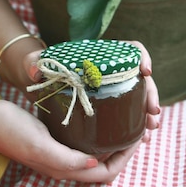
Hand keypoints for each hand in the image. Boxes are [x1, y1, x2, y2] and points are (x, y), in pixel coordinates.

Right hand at [0, 98, 137, 182]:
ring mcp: (59, 154)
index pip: (106, 173)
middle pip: (104, 167)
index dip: (125, 160)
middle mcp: (64, 165)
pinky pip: (84, 144)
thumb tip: (95, 162)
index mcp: (64, 169)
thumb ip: (65, 158)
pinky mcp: (54, 141)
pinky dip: (99, 135)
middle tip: (136, 130)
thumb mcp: (39, 143)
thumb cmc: (10, 129)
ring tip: (125, 124)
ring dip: (113, 144)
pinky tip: (102, 120)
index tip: (136, 138)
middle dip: (124, 153)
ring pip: (96, 155)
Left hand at [22, 40, 160, 133]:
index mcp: (99, 54)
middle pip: (140, 78)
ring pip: (138, 97)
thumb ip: (32, 62)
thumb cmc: (35, 68)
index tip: (146, 72)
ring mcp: (110, 87)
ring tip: (150, 128)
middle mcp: (110, 69)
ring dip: (147, 112)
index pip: (131, 48)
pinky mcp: (106, 103)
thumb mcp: (33, 63)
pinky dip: (136, 124)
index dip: (142, 57)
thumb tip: (35, 70)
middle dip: (151, 94)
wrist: (33, 81)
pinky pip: (129, 112)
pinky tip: (141, 138)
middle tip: (152, 112)